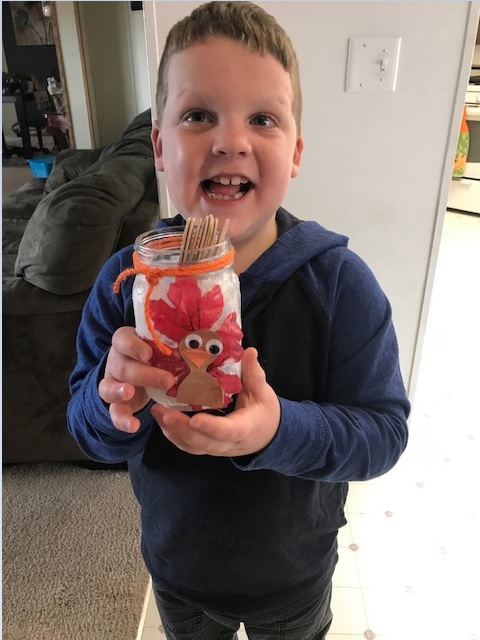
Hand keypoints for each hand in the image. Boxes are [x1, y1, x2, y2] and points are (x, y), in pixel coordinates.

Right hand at [99, 326, 174, 433]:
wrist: (142, 370)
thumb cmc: (156, 354)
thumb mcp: (162, 346)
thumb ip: (173, 346)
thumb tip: (200, 346)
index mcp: (125, 342)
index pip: (124, 340)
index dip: (134, 347)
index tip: (149, 354)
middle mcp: (116, 361)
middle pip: (123, 367)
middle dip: (145, 374)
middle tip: (167, 381)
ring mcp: (112, 382)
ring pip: (108, 387)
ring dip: (118, 391)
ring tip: (129, 393)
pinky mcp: (115, 403)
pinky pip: (115, 412)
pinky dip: (122, 420)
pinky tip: (134, 426)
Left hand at [150, 347, 279, 455]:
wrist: (266, 434)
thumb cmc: (264, 410)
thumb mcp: (263, 392)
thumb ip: (254, 374)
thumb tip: (250, 351)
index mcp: (245, 428)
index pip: (227, 431)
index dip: (210, 426)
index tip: (194, 419)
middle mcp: (228, 443)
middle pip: (203, 442)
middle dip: (181, 428)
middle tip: (162, 411)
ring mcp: (216, 448)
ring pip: (192, 446)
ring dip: (172, 431)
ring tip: (157, 412)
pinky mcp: (207, 447)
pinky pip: (188, 446)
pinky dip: (173, 435)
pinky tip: (161, 419)